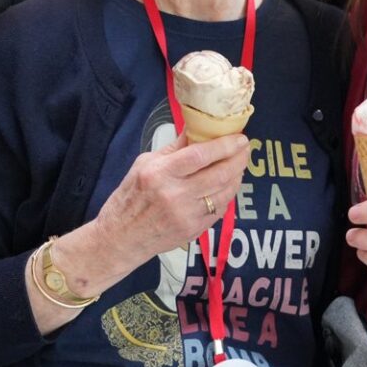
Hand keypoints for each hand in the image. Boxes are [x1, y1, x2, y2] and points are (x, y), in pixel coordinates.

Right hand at [93, 133, 251, 269]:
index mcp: (160, 173)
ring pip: (224, 193)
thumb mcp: (144, 164)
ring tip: (239, 165)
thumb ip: (173, 149)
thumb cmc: (130, 196)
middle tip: (245, 148)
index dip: (224, 145)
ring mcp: (186, 215)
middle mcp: (175, 194)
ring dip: (237, 176)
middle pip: (218, 174)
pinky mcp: (193, 230)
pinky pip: (219, 210)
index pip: (200, 155)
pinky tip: (228, 185)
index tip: (239, 137)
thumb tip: (196, 128)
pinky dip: (227, 195)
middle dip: (237, 159)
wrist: (121, 237)